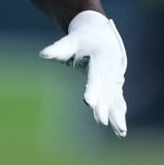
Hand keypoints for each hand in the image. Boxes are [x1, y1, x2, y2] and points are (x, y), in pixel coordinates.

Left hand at [40, 10, 127, 136]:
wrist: (100, 33)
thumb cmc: (81, 39)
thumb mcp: (69, 41)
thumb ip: (57, 49)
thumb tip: (43, 54)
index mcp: (101, 58)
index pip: (95, 77)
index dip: (92, 90)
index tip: (89, 103)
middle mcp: (111, 69)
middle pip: (106, 91)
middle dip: (104, 107)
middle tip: (101, 122)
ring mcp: (115, 77)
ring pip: (115, 98)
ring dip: (117, 115)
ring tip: (120, 132)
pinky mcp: (115, 84)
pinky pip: (118, 100)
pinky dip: (119, 113)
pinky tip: (120, 130)